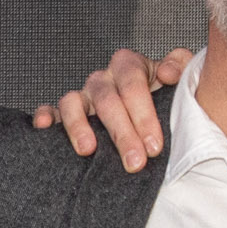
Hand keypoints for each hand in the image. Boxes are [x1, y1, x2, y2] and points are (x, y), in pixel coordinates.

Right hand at [37, 46, 188, 163]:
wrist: (157, 109)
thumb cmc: (167, 95)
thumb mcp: (183, 76)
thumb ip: (182, 67)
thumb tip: (169, 73)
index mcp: (130, 65)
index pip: (133, 84)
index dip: (143, 114)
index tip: (155, 145)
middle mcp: (103, 78)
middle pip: (107, 100)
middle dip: (121, 133)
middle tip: (135, 162)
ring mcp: (83, 95)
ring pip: (73, 103)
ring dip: (79, 126)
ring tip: (88, 150)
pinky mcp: (66, 112)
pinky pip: (51, 110)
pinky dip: (44, 116)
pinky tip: (43, 126)